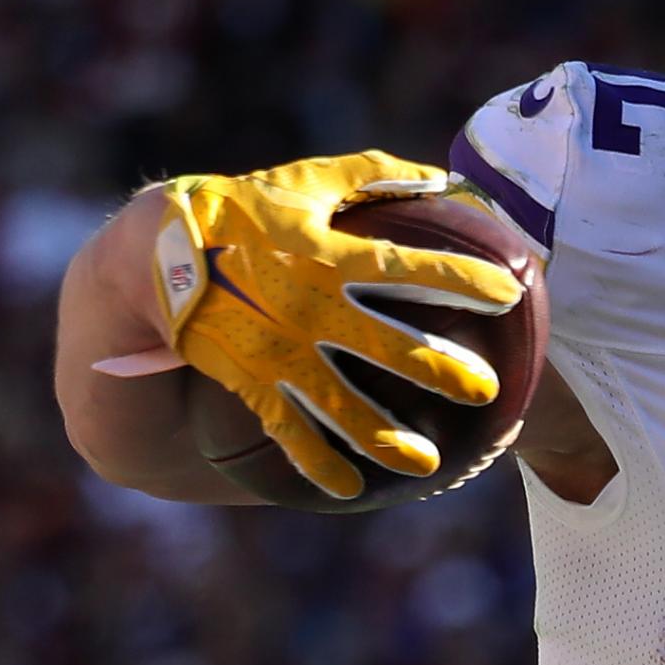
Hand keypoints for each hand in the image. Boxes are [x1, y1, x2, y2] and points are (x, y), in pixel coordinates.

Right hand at [126, 152, 518, 499]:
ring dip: (383, 435)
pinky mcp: (250, 379)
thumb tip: (441, 178)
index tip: (510, 292)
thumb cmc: (242, 209)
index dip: (461, 279)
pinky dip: (316, 462)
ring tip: (427, 462)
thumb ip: (373, 177)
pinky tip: (349, 488)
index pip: (408, 268)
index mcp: (328, 255)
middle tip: (485, 389)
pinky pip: (288, 429)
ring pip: (340, 403)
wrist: (154, 252)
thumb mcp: (305, 182)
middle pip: (388, 345)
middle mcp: (309, 307)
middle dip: (439, 370)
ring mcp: (279, 349)